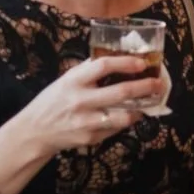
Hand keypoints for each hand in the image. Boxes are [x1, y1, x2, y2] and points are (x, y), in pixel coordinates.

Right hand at [21, 56, 164, 153]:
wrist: (35, 131)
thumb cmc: (54, 100)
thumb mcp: (67, 80)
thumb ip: (89, 70)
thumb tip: (120, 56)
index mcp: (73, 81)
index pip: (104, 65)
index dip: (126, 62)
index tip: (143, 63)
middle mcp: (81, 100)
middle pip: (122, 92)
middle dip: (146, 86)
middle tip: (159, 83)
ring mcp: (87, 121)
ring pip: (125, 115)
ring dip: (142, 107)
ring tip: (151, 101)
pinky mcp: (92, 137)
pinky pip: (118, 128)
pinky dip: (128, 120)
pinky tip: (133, 114)